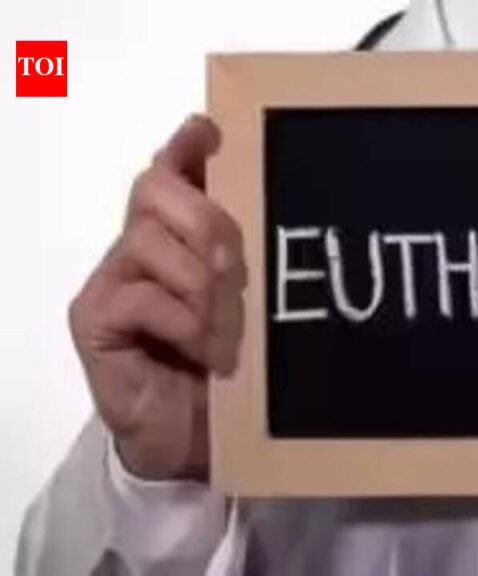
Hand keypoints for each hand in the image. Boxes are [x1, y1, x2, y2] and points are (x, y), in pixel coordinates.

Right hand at [69, 115, 245, 480]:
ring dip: (202, 287)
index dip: (188, 147)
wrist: (194, 442)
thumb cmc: (231, 370)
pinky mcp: (93, 318)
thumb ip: (248, 255)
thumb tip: (264, 199)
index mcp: (179, 236)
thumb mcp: (253, 306)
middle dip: (208, 222)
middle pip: (157, 191)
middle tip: (239, 272)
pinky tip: (207, 351)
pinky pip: (140, 294)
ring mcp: (112, 279)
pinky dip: (183, 321)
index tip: (212, 132)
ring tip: (228, 331)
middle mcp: (139, 246)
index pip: (174, 172)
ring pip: (150, 241)